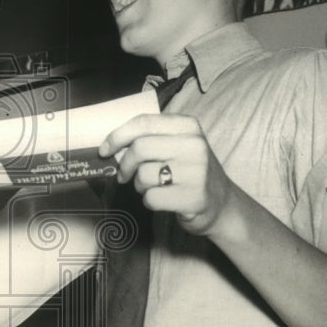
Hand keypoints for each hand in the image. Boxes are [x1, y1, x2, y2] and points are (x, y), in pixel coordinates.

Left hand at [98, 113, 236, 236]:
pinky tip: (164, 199)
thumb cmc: (189, 172)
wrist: (221, 204)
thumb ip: (149, 139)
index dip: (118, 136)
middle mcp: (194, 145)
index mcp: (188, 126)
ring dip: (139, 185)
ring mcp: (196, 172)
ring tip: (154, 186)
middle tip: (123, 175)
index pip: (144, 123)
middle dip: (124, 165)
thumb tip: (111, 147)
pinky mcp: (193, 197)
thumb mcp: (176, 145)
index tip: (105, 149)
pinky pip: (151, 198)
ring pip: (143, 175)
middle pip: (139, 149)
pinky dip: (150, 201)